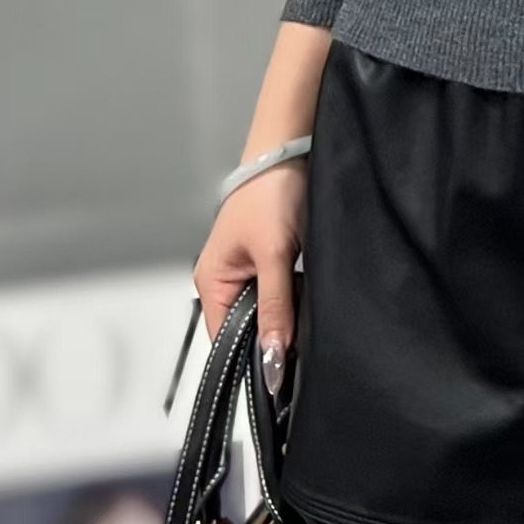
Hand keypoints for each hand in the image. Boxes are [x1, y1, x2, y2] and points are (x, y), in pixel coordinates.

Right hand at [192, 164, 305, 393]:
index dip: (252, 357)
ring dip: (286, 316)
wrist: (292, 149)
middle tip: (301, 345)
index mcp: (213, 281)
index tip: (280, 373)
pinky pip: (281, 293)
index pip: (225, 340)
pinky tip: (310, 296)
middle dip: (273, 336)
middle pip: (247, 328)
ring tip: (306, 317)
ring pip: (268, 311)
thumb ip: (275, 305)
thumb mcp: (274, 254)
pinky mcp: (272, 259)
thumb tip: (271, 355)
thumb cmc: (271, 190)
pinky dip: (295, 298)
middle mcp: (227, 279)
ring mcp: (249, 269)